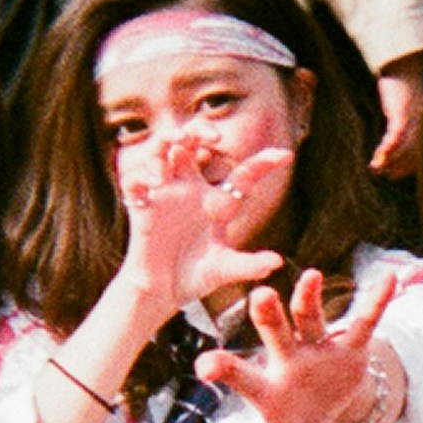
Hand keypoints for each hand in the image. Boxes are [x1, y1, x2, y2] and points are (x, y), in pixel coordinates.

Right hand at [116, 133, 290, 310]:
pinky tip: (155, 183)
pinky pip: (135, 180)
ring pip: (162, 150)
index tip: (286, 156)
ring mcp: (165, 194)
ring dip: (168, 141)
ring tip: (179, 147)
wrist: (161, 293)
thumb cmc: (193, 277)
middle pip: (193, 142)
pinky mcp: (141, 206)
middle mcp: (191, 190)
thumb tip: (277, 262)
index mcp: (216, 202)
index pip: (243, 174)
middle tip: (213, 138)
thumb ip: (248, 265)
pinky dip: (143, 175)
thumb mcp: (223, 269)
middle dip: (200, 129)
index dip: (264, 162)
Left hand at [195, 270, 396, 422]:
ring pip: (310, 318)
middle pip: (274, 335)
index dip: (224, 369)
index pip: (241, 376)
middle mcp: (287, 360)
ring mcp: (317, 349)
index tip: (204, 364)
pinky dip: (376, 302)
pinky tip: (390, 279)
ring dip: (310, 299)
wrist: (326, 406)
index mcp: (267, 388)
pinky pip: (363, 322)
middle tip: (261, 296)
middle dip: (269, 317)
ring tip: (311, 278)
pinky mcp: (348, 346)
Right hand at [370, 52, 422, 177]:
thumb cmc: (405, 84)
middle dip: (401, 166)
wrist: (404, 64)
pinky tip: (378, 158)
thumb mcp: (407, 106)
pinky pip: (395, 138)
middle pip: (416, 152)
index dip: (411, 165)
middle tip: (389, 175)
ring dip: (390, 161)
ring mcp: (415, 120)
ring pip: (405, 148)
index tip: (397, 173)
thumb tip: (395, 138)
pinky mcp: (402, 114)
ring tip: (378, 170)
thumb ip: (405, 122)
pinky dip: (386, 150)